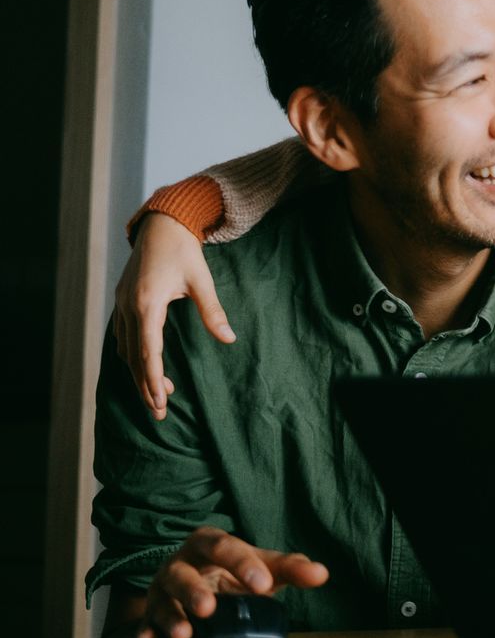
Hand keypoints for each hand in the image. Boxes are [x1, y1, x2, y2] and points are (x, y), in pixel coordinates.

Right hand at [112, 212, 232, 419]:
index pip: (148, 352)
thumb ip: (212, 311)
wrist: (162, 225)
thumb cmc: (184, 251)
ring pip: (126, 349)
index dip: (153, 380)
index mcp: (147, 304)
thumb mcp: (201, 280)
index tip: (161, 402)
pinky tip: (143, 365)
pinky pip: (123, 336)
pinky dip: (132, 355)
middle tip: (159, 412)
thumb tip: (229, 338)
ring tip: (158, 394)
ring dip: (140, 373)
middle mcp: (129, 308)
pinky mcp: (123, 300)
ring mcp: (122, 304)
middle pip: (134, 357)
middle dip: (145, 386)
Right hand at [137, 527, 327, 637]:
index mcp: (209, 543)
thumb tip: (322, 574)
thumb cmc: (236, 571)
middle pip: (183, 572)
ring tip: (183, 637)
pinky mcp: (151, 610)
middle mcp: (181, 562)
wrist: (202, 579)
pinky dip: (146, 631)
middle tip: (209, 609)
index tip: (262, 585)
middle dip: (194, 590)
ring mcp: (162, 586)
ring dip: (171, 616)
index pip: (225, 547)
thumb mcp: (263, 567)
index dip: (242, 564)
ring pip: (161, 598)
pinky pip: (144, 621)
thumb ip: (291, 569)